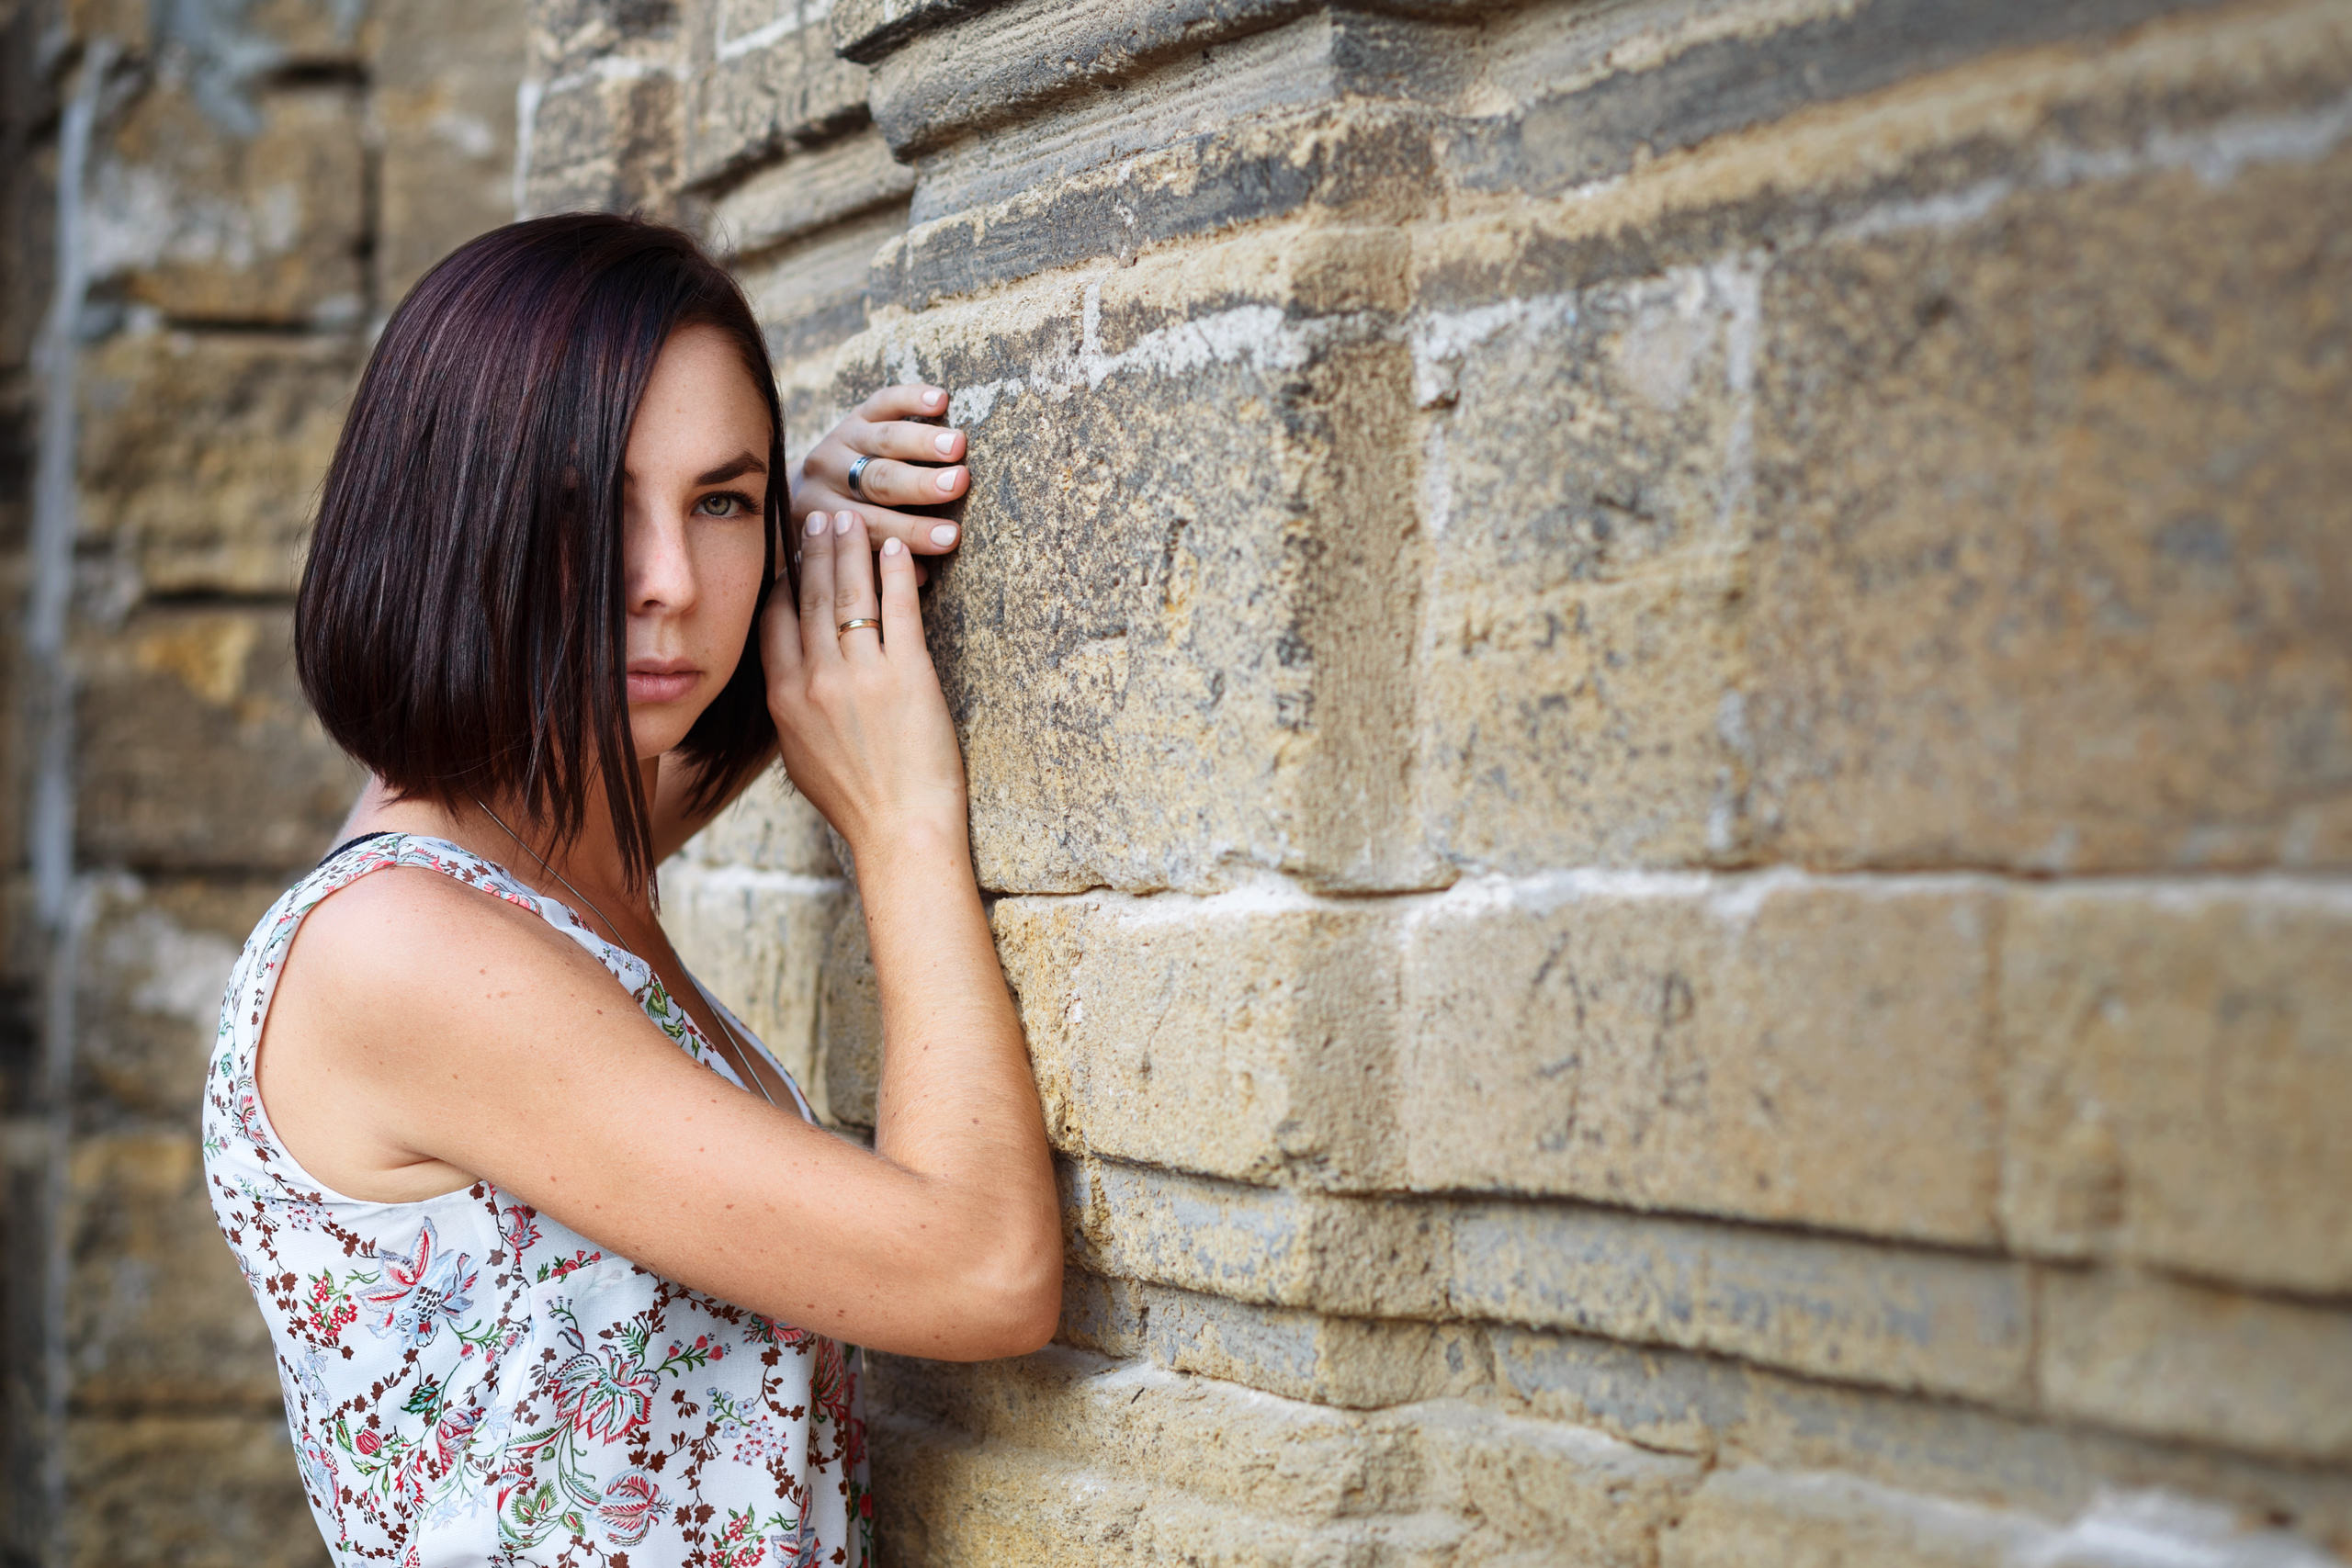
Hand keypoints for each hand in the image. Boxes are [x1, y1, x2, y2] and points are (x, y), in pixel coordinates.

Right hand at [762, 510, 967, 854]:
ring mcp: (861, 675)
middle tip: (815, 515)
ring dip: (851, 550)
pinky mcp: (908, 675)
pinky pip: (901, 610)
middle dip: (812, 551)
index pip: (773, 621)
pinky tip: (899, 549)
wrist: (899, 833)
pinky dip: (899, 574)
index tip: (784, 552)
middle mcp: (815, 680)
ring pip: (851, 595)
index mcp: (783, 700)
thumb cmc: (855, 806)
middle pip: (810, 598)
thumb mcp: (800, 759)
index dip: (779, 580)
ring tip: (850, 520)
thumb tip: (786, 688)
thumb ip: (789, 715)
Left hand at [792, 385, 969, 570]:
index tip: (953, 537)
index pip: (874, 527)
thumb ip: (879, 567)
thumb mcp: (848, 557)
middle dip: (920, 483)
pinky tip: (941, 400)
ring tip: (957, 445)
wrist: (805, 491)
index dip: (913, 534)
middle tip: (960, 483)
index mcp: (826, 518)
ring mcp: (840, 441)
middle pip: (877, 480)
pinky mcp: (855, 414)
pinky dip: (911, 398)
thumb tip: (920, 575)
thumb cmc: (843, 538)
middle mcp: (827, 476)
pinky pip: (883, 402)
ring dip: (921, 442)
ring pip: (882, 440)